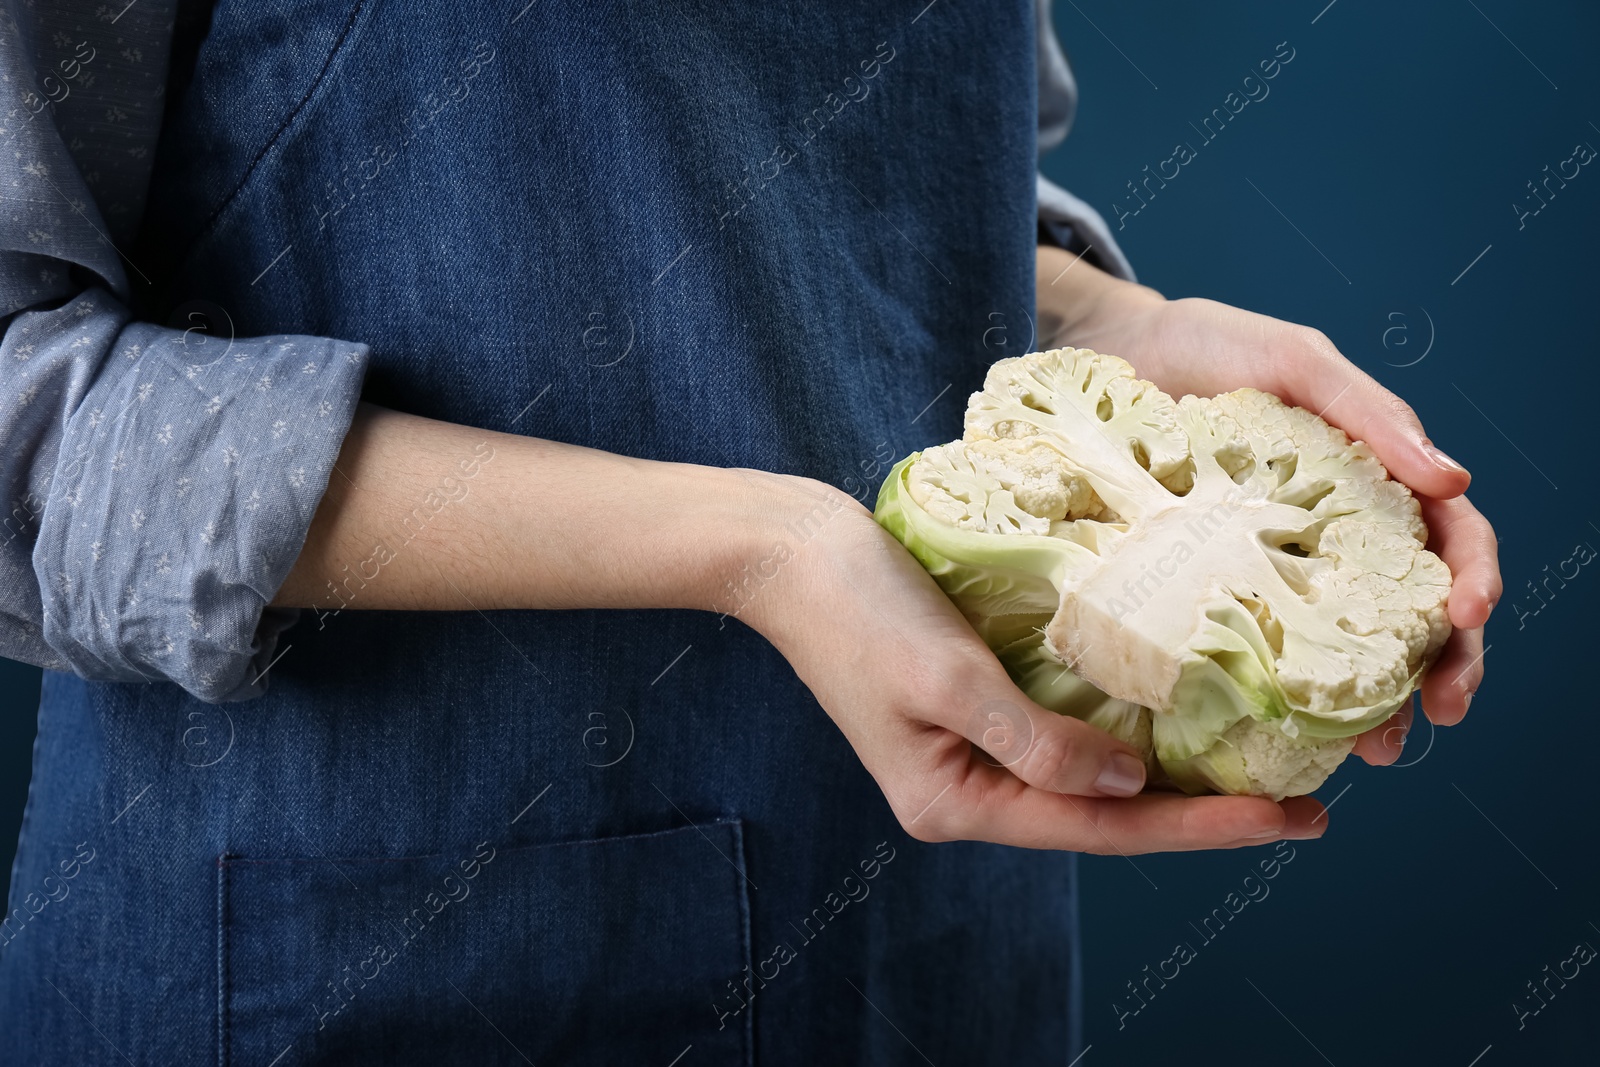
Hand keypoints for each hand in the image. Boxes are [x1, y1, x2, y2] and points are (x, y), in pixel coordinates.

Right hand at [742, 477, 1327, 853]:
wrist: (789, 552)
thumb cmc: (857, 609)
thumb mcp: (945, 677)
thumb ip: (1036, 740)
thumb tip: (1130, 783)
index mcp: (956, 801)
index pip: (1102, 828)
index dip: (1202, 827)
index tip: (1291, 818)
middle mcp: (971, 788)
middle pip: (1106, 815)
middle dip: (1202, 813)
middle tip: (1305, 807)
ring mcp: (974, 748)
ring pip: (1094, 776)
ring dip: (1174, 773)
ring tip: (1263, 766)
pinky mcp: (980, 702)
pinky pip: (1070, 729)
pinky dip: (1131, 725)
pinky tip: (1184, 710)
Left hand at [1036, 248, 1500, 765]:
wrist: (1104, 354)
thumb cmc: (1205, 345)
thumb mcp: (1290, 359)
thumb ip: (1367, 411)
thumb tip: (1452, 480)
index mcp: (1369, 480)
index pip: (1447, 537)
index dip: (1472, 578)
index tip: (1468, 617)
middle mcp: (1331, 532)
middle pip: (1412, 610)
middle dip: (1439, 667)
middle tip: (1434, 716)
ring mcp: (1272, 566)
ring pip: (1345, 645)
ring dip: (1375, 701)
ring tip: (1377, 750)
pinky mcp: (1211, 590)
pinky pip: (1257, 648)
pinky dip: (1283, 694)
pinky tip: (1288, 732)